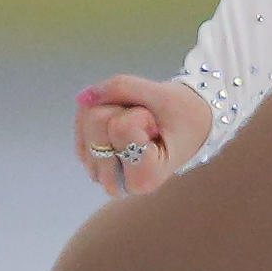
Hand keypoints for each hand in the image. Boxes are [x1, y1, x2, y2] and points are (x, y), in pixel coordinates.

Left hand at [73, 74, 212, 199]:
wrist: (189, 126)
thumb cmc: (185, 117)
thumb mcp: (165, 96)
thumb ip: (124, 88)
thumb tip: (83, 97)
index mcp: (144, 178)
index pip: (120, 126)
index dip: (141, 114)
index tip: (158, 128)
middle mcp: (116, 182)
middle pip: (97, 120)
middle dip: (123, 108)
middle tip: (147, 121)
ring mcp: (97, 170)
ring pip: (86, 116)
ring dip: (112, 107)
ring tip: (137, 122)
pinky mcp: (86, 155)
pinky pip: (81, 116)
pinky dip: (102, 107)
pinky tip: (122, 120)